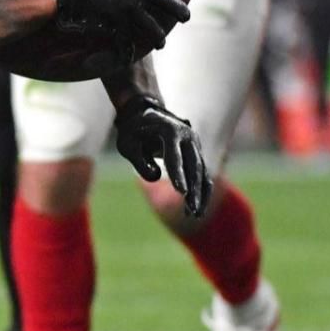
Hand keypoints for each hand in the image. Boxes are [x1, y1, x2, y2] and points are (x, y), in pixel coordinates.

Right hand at [43, 0, 192, 51]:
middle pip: (166, 1)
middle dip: (179, 10)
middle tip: (186, 16)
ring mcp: (128, 9)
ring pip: (150, 26)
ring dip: (157, 35)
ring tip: (161, 42)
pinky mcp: (115, 24)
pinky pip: (125, 39)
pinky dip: (127, 50)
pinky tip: (130, 56)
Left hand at [114, 95, 210, 217]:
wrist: (146, 115)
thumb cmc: (133, 132)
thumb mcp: (127, 144)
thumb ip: (139, 161)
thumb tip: (156, 176)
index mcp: (169, 130)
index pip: (174, 155)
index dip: (177, 174)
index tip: (181, 192)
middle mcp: (187, 136)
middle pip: (193, 166)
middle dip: (194, 189)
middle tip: (191, 210)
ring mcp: (195, 145)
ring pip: (202, 172)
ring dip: (200, 194)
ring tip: (195, 214)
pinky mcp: (197, 154)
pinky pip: (202, 175)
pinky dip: (200, 192)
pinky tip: (195, 210)